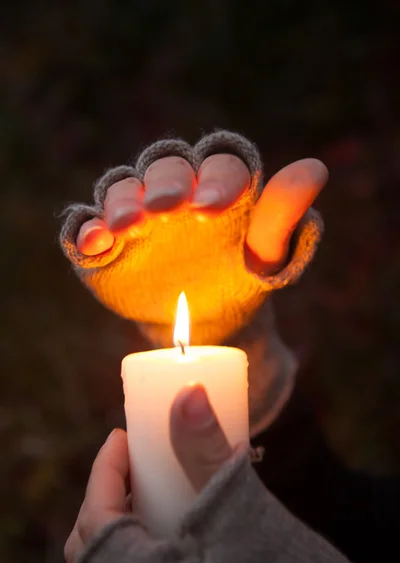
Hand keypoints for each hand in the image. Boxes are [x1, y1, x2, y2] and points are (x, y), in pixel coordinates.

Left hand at [64, 385, 234, 562]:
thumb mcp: (238, 513)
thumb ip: (207, 455)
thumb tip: (188, 393)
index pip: (95, 514)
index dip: (105, 467)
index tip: (120, 436)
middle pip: (91, 543)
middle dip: (107, 495)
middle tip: (134, 468)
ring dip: (123, 524)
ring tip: (154, 499)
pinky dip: (137, 550)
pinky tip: (173, 538)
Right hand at [77, 152, 327, 276]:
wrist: (208, 320)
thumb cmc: (241, 279)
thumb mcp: (268, 254)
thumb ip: (283, 215)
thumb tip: (315, 169)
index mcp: (219, 182)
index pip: (219, 162)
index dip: (215, 178)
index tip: (213, 208)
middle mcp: (176, 189)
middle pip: (165, 167)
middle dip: (163, 184)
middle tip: (163, 210)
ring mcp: (137, 213)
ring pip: (123, 188)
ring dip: (121, 201)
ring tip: (126, 228)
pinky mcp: (107, 242)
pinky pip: (88, 226)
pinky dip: (85, 230)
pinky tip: (93, 244)